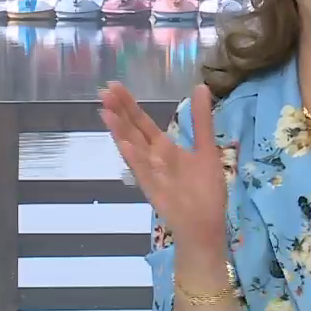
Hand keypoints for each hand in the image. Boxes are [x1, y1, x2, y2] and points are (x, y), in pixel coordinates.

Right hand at [100, 82, 227, 262]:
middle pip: (132, 131)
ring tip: (106, 113)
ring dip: (120, 132)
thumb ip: (201, 120)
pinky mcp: (156, 191)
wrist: (206, 225)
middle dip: (119, 112)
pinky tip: (126, 146)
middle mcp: (153, 159)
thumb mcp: (206, 149)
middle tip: (103, 91)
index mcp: (164, 149)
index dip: (129, 105)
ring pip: (132, 150)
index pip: (142, 123)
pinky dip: (135, 160)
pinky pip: (144, 173)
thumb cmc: (206, 190)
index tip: (114, 85)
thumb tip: (201, 87)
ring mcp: (152, 175)